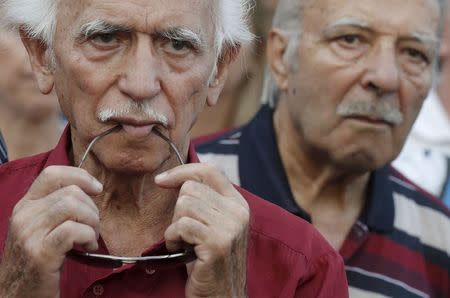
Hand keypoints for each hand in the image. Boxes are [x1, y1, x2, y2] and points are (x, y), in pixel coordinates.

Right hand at [0, 166, 101, 297]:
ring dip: (92, 222)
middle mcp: (25, 215)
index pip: (52, 173)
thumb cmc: (38, 259)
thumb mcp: (42, 227)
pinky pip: (74, 230)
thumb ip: (58, 208)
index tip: (96, 189)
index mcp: (26, 205)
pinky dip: (89, 237)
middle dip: (92, 208)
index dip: (80, 176)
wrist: (16, 294)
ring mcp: (30, 234)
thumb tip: (91, 189)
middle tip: (93, 227)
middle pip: (71, 192)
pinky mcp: (41, 253)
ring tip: (91, 237)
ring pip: (73, 207)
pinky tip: (88, 248)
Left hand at [155, 163, 249, 297]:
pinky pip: (181, 225)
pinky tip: (180, 250)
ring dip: (174, 226)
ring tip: (183, 242)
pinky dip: (173, 238)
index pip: (209, 171)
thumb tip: (173, 177)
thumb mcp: (211, 225)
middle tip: (184, 232)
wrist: (221, 295)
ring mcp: (230, 227)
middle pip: (190, 188)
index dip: (182, 171)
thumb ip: (204, 201)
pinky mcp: (218, 243)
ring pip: (184, 205)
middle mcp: (238, 212)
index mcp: (238, 204)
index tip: (161, 181)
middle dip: (178, 210)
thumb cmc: (208, 261)